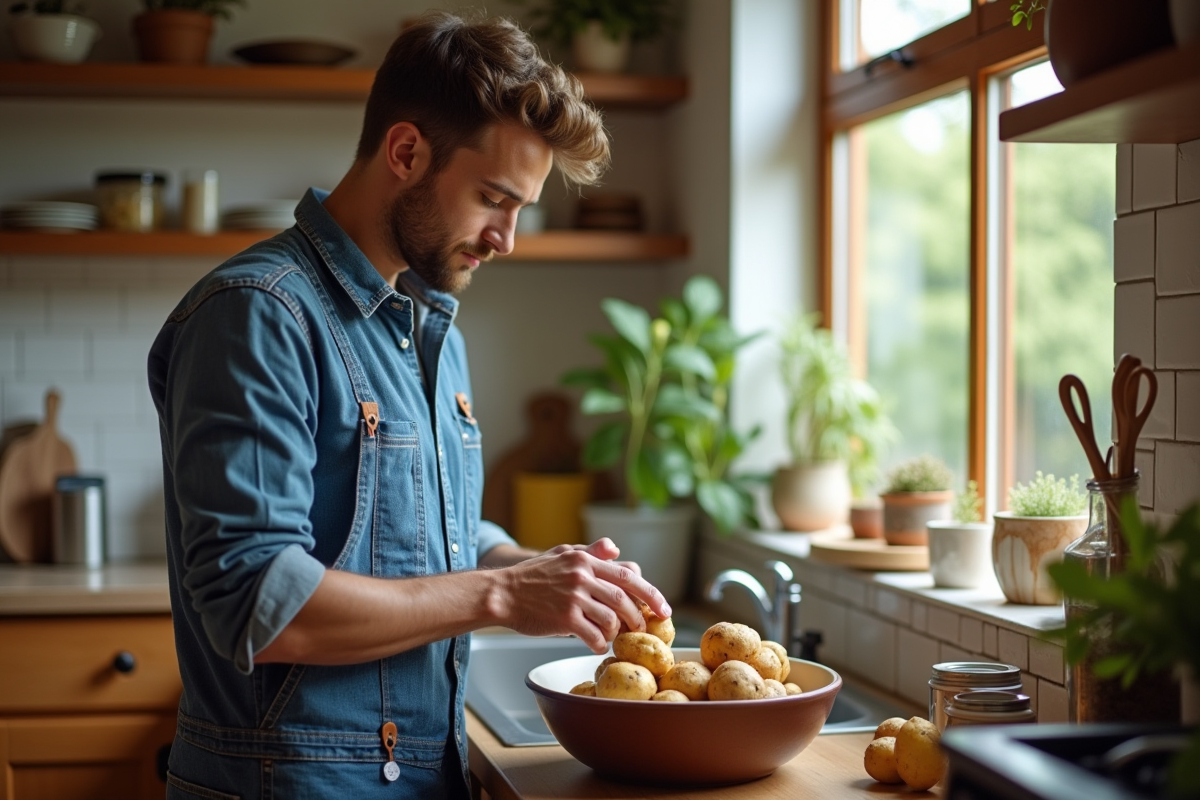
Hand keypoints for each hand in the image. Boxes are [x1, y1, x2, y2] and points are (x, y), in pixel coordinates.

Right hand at [494, 538, 670, 653]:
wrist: (501, 593)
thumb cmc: (532, 576)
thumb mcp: (561, 554)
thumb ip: (590, 551)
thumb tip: (616, 548)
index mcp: (585, 559)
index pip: (628, 575)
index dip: (651, 593)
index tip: (663, 608)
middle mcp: (582, 576)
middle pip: (625, 599)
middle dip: (639, 618)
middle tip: (643, 630)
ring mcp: (574, 597)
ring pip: (612, 619)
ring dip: (617, 633)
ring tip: (611, 637)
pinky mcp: (564, 618)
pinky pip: (593, 636)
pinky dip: (599, 644)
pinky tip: (595, 646)